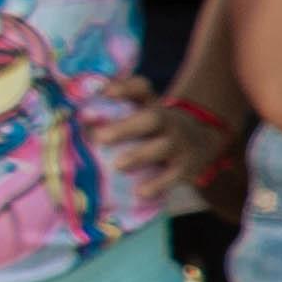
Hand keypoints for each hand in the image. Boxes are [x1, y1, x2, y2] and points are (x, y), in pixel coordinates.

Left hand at [76, 75, 185, 203]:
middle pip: (151, 118)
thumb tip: (78, 120)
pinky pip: (174, 176)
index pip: (140, 88)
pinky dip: (159, 184)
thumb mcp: (142, 113)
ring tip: (118, 165)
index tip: (103, 94)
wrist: (202, 143)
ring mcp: (179, 143)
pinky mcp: (187, 167)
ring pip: (163, 147)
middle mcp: (168, 121)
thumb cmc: (156, 130)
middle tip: (100, 137)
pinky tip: (141, 192)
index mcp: (151, 105)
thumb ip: (112, 114)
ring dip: (140, 155)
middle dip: (125, 128)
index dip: (123, 88)